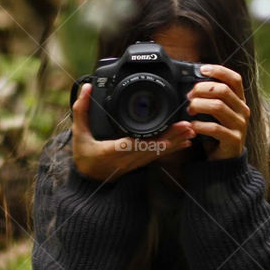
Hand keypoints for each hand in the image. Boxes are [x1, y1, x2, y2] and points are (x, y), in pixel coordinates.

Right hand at [71, 83, 196, 181]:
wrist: (87, 181)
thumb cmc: (83, 157)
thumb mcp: (79, 133)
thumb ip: (81, 110)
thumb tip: (87, 88)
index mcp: (112, 150)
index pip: (134, 144)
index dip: (152, 140)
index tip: (166, 131)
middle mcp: (126, 158)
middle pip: (153, 148)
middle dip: (172, 137)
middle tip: (188, 126)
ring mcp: (134, 162)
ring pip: (158, 153)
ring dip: (175, 142)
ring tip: (191, 132)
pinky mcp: (139, 163)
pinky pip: (157, 156)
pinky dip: (171, 149)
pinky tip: (184, 143)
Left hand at [186, 64, 249, 160]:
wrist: (226, 161)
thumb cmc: (218, 134)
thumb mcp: (217, 114)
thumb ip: (211, 99)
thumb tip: (192, 86)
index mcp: (240, 101)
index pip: (235, 79)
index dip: (219, 71)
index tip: (202, 69)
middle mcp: (243, 111)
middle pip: (223, 90)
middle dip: (202, 89)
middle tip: (189, 95)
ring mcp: (240, 125)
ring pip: (218, 107)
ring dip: (199, 105)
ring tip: (189, 109)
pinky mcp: (233, 139)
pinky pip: (215, 128)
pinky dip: (200, 125)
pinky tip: (192, 126)